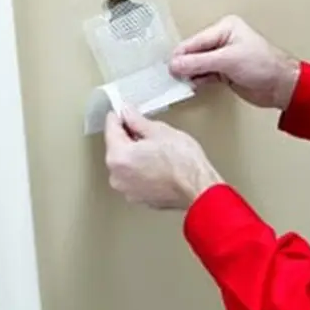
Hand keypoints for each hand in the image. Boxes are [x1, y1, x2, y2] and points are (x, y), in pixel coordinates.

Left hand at [104, 107, 221, 209]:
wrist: (199, 189)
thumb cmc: (183, 164)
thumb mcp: (159, 131)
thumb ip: (137, 120)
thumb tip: (127, 113)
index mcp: (118, 157)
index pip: (110, 128)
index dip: (120, 115)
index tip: (125, 110)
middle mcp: (117, 176)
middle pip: (116, 148)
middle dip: (129, 137)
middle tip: (148, 131)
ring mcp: (128, 190)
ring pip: (126, 164)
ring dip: (135, 154)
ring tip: (157, 150)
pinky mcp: (140, 198)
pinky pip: (135, 178)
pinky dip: (142, 169)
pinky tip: (159, 164)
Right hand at [170, 15, 299, 110]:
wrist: (282, 86)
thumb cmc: (265, 65)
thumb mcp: (228, 61)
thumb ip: (199, 63)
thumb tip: (176, 64)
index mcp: (225, 28)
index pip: (195, 41)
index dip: (181, 55)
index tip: (171, 67)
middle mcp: (223, 40)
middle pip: (194, 52)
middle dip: (184, 64)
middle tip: (174, 76)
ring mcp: (223, 57)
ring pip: (197, 64)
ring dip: (190, 73)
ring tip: (181, 81)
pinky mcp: (225, 72)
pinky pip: (204, 75)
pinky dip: (197, 80)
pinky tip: (192, 84)